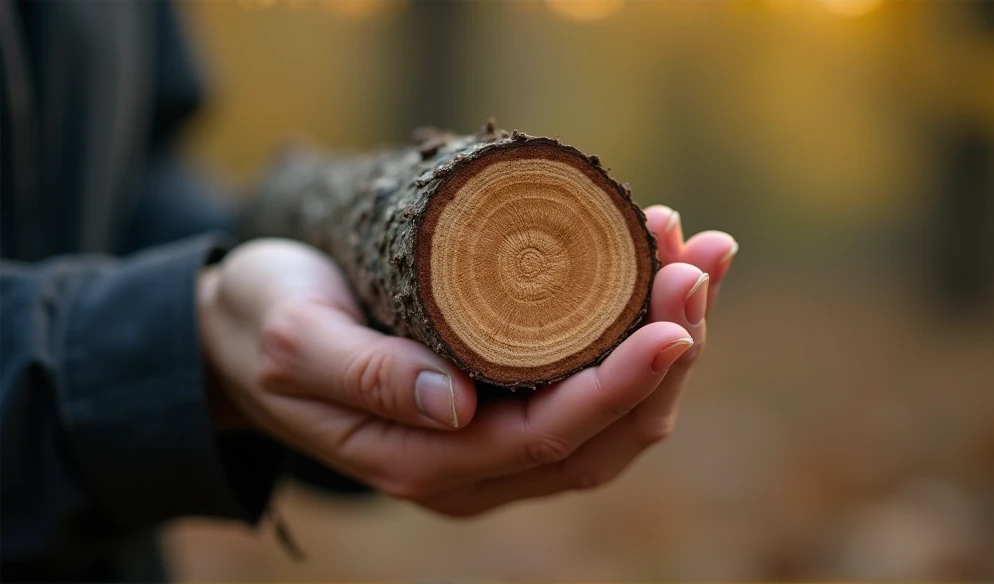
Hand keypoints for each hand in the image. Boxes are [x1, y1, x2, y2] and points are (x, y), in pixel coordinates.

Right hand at [198, 205, 736, 515]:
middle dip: (670, 350)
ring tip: (701, 252)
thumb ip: (365, 377)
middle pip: (608, 432)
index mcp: (426, 461)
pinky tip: (658, 269)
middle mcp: (476, 466)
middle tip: (704, 259)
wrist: (237, 338)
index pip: (553, 437)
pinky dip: (636, 331)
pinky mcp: (504, 403)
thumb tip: (454, 404)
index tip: (678, 316)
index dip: (623, 381)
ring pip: (615, 414)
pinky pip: (591, 383)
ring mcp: (496, 440)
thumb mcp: (293, 343)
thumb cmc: (260, 329)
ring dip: (668, 336)